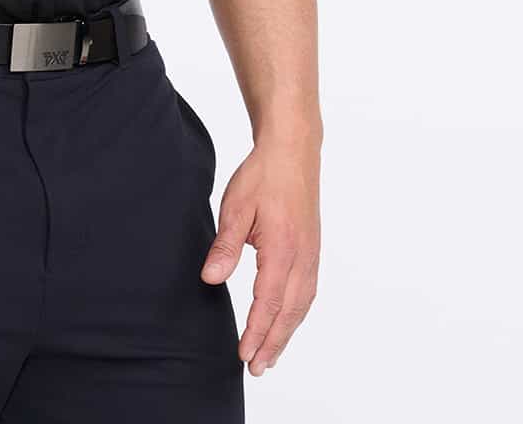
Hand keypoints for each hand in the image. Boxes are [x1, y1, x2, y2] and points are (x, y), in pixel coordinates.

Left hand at [200, 134, 320, 375]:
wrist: (292, 152)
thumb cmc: (263, 176)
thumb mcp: (235, 207)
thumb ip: (224, 246)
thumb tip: (210, 279)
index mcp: (282, 250)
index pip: (268, 303)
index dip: (256, 332)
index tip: (244, 355)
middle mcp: (302, 258)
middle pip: (288, 313)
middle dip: (273, 343)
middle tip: (257, 369)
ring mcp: (311, 255)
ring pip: (301, 306)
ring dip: (286, 333)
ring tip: (271, 355)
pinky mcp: (312, 250)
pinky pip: (307, 292)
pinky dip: (296, 314)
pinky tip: (286, 322)